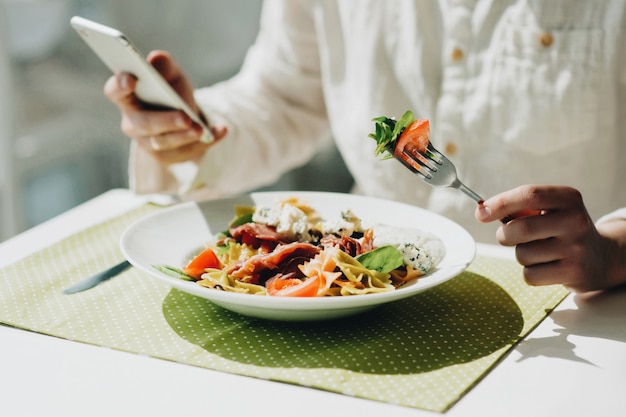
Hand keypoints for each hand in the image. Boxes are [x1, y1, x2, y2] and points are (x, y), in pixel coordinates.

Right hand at [103, 50, 226, 164]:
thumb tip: (156, 58)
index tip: (131, 79)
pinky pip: (184, 152)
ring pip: (163, 143)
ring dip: (184, 136)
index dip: (120, 86)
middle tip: (185, 117)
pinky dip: (205, 142)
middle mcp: (133, 123)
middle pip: (143, 124)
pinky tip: (220, 131)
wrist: (187, 116)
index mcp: (127, 97)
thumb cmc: (172, 92)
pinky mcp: (165, 157)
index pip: (115, 92)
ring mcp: (147, 143)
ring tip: (201, 129)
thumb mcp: (172, 75)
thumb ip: (164, 65)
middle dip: (165, 121)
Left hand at [475, 185, 625, 292]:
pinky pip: (530, 275)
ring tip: (539, 252)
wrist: (600, 257)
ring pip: (523, 254)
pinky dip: (530, 272)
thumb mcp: (549, 210)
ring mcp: (576, 248)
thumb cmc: (560, 230)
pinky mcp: (573, 272)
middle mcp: (575, 221)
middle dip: (504, 235)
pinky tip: (546, 266)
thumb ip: (518, 208)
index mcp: (568, 198)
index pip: (529, 194)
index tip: (481, 213)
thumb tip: (481, 211)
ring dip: (520, 255)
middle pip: (521, 228)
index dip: (500, 203)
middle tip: (507, 236)